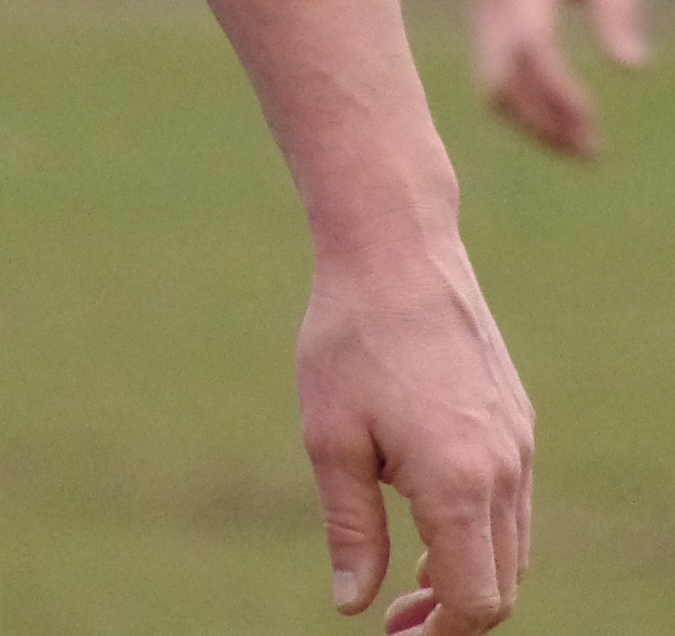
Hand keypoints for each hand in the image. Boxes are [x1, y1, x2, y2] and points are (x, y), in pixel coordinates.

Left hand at [299, 238, 531, 632]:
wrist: (396, 252)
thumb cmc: (349, 340)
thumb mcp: (330, 438)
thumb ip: (351, 529)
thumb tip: (354, 604)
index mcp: (460, 483)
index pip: (475, 600)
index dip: (439, 633)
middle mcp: (506, 471)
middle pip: (501, 583)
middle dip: (454, 616)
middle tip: (394, 621)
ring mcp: (519, 444)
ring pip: (511, 546)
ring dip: (468, 574)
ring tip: (406, 584)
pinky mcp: (516, 421)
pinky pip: (512, 503)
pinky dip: (479, 532)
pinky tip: (427, 522)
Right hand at [472, 0, 646, 156]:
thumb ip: (618, 10)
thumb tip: (633, 68)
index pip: (532, 46)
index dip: (559, 90)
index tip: (594, 122)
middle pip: (501, 78)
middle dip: (542, 123)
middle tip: (592, 154)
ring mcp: (482, 10)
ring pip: (493, 83)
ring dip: (534, 121)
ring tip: (584, 147)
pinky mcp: (485, 19)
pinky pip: (495, 72)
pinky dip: (524, 104)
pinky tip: (562, 118)